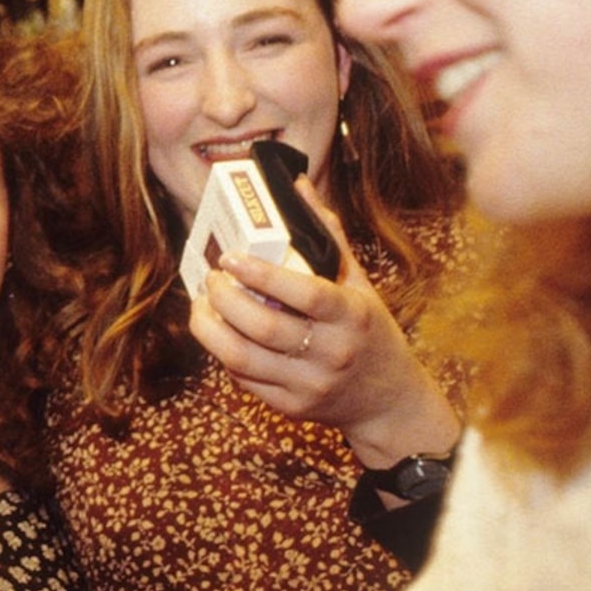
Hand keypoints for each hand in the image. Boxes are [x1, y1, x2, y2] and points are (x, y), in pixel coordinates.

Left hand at [186, 189, 459, 463]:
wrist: (387, 399)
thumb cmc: (368, 330)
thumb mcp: (359, 283)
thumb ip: (327, 235)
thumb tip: (297, 184)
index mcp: (352, 316)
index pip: (305, 294)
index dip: (263, 274)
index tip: (230, 256)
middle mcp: (332, 353)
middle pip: (263, 327)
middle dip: (225, 298)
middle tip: (211, 277)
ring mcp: (309, 384)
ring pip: (243, 358)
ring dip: (210, 329)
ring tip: (203, 304)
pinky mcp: (291, 406)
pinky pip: (245, 378)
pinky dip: (224, 352)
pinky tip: (220, 331)